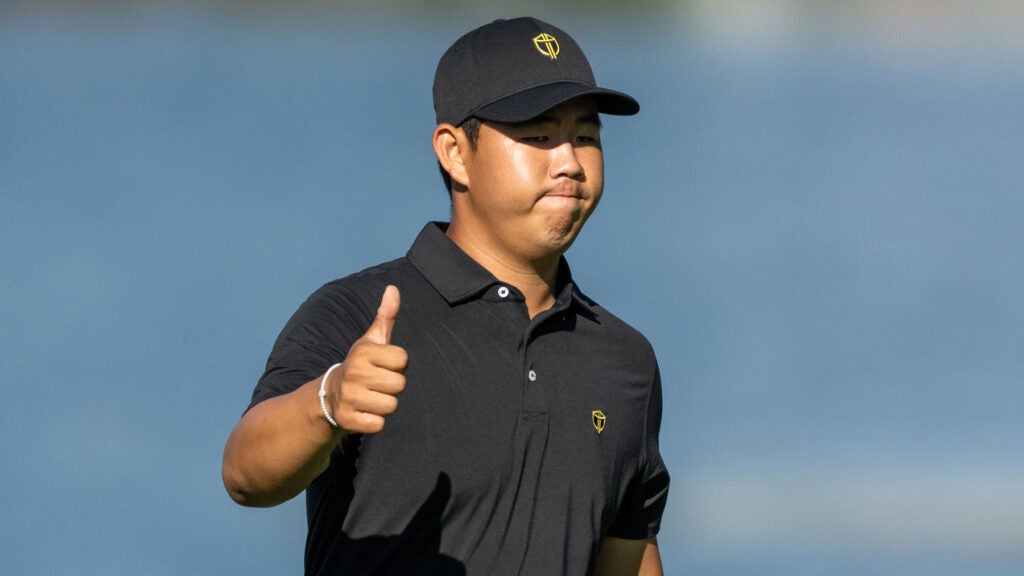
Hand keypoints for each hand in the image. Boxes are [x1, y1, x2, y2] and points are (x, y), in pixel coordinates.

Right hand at [324, 285, 407, 433]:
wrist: (329, 394)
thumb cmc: (361, 364)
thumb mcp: (372, 340)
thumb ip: (386, 316)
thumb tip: (393, 288)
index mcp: (363, 351)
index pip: (403, 359)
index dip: (397, 364)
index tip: (382, 364)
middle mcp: (354, 372)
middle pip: (400, 384)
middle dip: (391, 386)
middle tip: (376, 383)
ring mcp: (349, 396)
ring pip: (391, 405)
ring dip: (384, 404)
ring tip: (370, 397)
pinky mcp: (347, 419)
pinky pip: (379, 424)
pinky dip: (374, 421)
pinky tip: (363, 412)